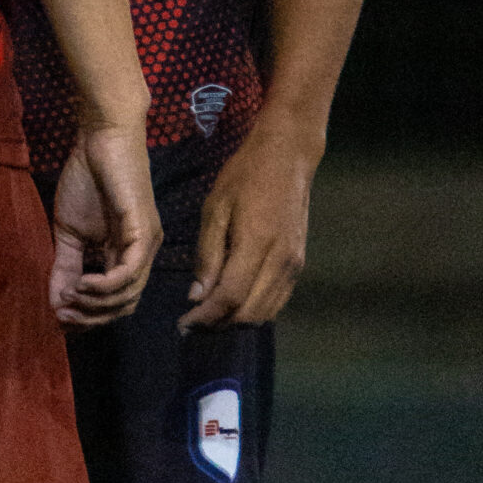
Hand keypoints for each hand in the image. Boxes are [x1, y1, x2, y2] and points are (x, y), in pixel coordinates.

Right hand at [49, 120, 160, 326]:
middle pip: (125, 306)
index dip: (90, 317)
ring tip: (70, 297)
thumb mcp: (69, 232)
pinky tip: (83, 285)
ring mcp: (148, 244)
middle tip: (63, 315)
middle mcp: (144, 255)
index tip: (60, 318)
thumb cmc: (87, 179)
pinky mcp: (144, 232)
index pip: (117, 302)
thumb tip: (55, 304)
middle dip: (92, 317)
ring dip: (95, 305)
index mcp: (128, 255)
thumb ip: (65, 267)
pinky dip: (105, 287)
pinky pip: (129, 273)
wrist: (99, 139)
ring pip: (128, 296)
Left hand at [180, 115, 318, 329]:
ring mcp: (294, 265)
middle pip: (249, 313)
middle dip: (218, 324)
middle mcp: (281, 261)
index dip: (205, 317)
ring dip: (236, 321)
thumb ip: (208, 254)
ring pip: (265, 313)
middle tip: (192, 323)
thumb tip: (197, 296)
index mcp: (256, 243)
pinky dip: (254, 310)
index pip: (230, 297)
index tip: (183, 325)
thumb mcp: (216, 207)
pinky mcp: (299, 264)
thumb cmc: (246, 175)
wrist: (288, 157)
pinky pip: (277, 301)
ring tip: (209, 316)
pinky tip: (234, 304)